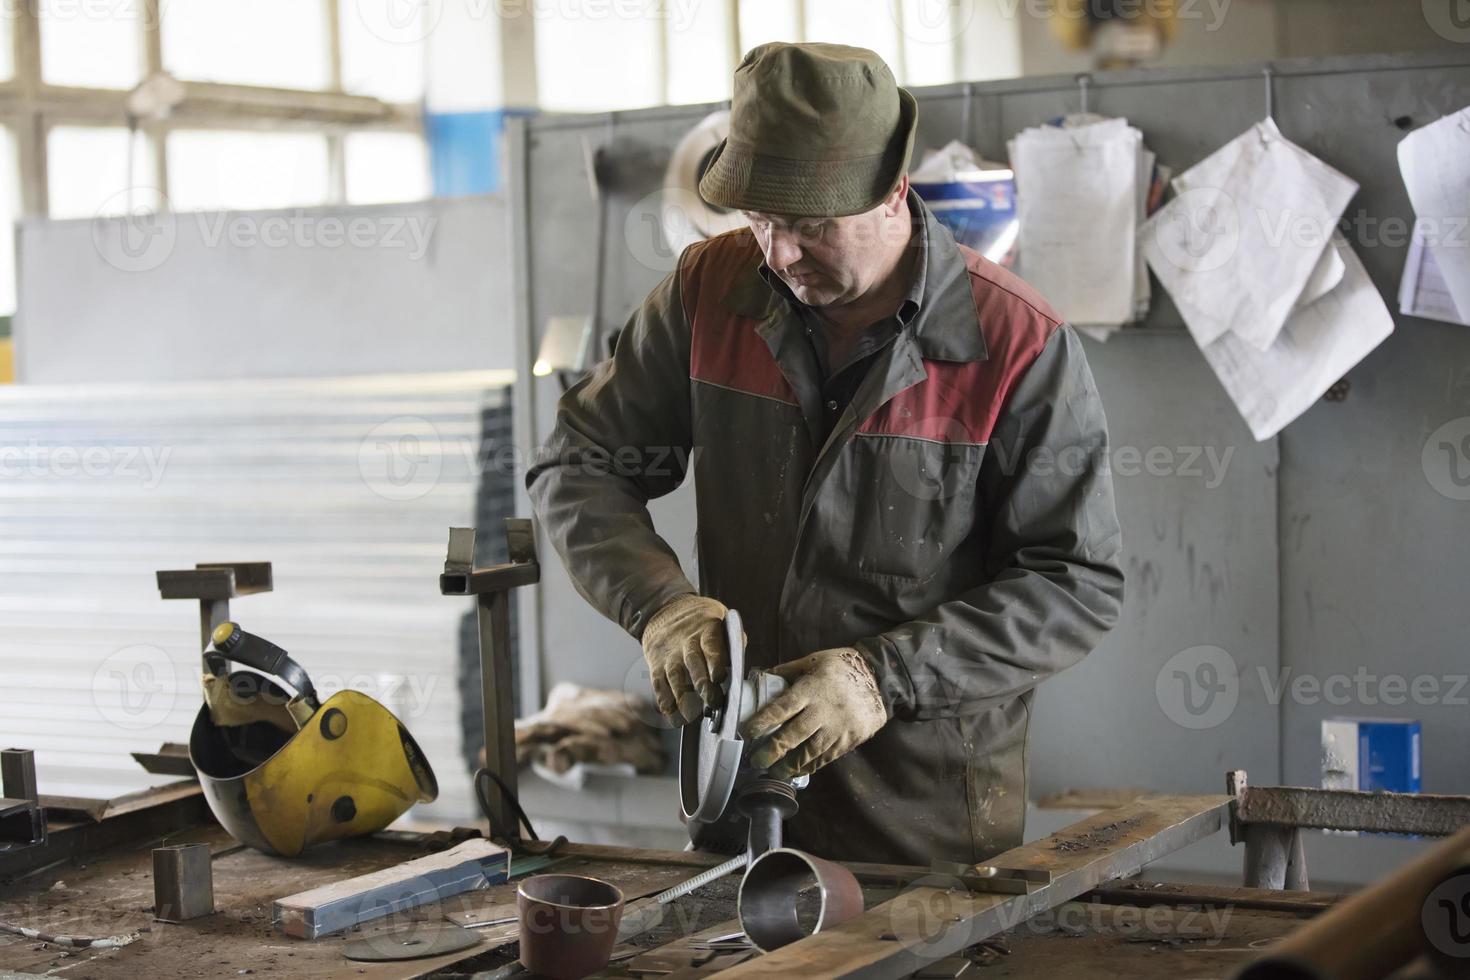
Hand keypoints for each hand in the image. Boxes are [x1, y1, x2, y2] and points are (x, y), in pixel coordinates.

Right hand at [641, 595, 729, 722]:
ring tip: (689, 716)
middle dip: (702, 683)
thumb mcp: (720, 619)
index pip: (711, 644)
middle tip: (712, 702)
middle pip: (693, 662)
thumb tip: (740, 661)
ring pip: (674, 675)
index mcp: (707, 629)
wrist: (665, 610)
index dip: (715, 661)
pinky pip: (659, 683)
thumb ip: (731, 640)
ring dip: (681, 697)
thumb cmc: (701, 622)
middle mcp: (686, 641)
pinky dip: (664, 700)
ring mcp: (670, 653)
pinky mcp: (656, 664)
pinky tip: (671, 714)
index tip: (719, 678)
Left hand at [741, 648, 886, 779]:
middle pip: (794, 735)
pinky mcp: (850, 739)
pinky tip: (799, 770)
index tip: (747, 732)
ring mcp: (837, 728)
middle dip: (773, 751)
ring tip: (775, 772)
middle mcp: (822, 711)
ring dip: (790, 764)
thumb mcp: (814, 660)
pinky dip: (811, 766)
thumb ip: (789, 670)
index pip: (782, 707)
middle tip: (757, 762)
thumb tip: (764, 675)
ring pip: (810, 751)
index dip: (763, 721)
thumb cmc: (843, 666)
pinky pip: (827, 757)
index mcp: (811, 689)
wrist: (880, 678)